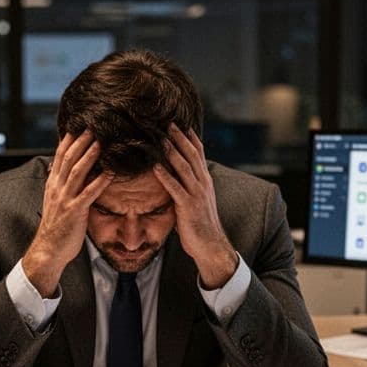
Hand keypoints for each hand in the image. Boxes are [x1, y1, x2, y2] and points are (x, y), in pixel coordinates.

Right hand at [22, 130, 110, 296]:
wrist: (48, 250)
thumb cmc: (56, 226)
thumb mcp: (55, 200)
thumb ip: (62, 184)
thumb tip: (65, 168)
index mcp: (53, 183)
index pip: (60, 154)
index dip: (70, 138)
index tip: (80, 123)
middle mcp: (57, 188)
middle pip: (69, 158)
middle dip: (81, 140)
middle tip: (94, 124)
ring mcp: (65, 199)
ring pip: (77, 171)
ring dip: (90, 155)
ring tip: (102, 141)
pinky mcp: (75, 212)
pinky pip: (88, 193)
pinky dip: (100, 181)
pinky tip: (110, 172)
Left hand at [151, 124, 237, 288]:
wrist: (211, 244)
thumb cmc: (200, 224)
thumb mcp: (197, 200)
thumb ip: (188, 185)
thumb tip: (176, 175)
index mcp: (205, 180)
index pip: (198, 152)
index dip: (189, 136)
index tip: (179, 122)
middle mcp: (203, 183)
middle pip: (191, 153)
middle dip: (179, 137)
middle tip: (167, 121)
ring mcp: (197, 193)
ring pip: (183, 166)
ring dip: (171, 150)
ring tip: (159, 137)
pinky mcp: (188, 206)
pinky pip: (175, 187)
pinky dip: (165, 175)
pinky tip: (155, 166)